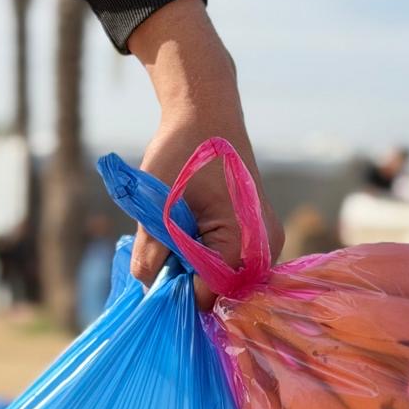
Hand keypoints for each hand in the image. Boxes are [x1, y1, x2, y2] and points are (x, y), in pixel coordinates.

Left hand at [128, 0, 282, 308]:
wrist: (207, 113)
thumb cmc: (185, 149)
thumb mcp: (159, 199)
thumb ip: (152, 247)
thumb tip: (144, 286)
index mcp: (245, 240)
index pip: (209, 294)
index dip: (176, 293)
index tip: (150, 281)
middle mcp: (264, 249)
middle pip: (220, 292)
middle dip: (185, 283)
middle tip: (158, 261)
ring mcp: (264, 245)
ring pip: (222, 280)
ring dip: (193, 271)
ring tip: (171, 245)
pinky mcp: (256, 239)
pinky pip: (227, 265)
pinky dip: (202, 259)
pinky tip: (184, 239)